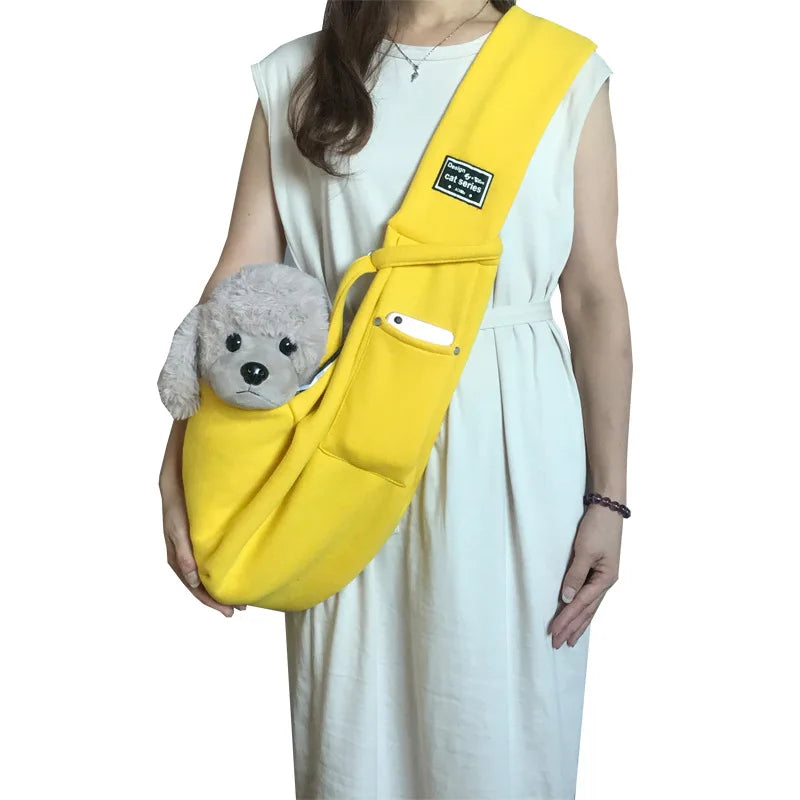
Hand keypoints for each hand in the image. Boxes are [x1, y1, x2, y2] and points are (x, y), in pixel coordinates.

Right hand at [160, 480, 246, 616]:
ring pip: (207, 577)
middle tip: (240, 609)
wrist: (177, 485)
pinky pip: (210, 564)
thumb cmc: (177, 508)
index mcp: (177, 561)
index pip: (196, 589)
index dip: (211, 601)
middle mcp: (185, 560)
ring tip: (239, 597)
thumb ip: (184, 555)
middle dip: (219, 599)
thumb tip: (193, 581)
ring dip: (221, 587)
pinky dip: (220, 573)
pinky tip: (232, 573)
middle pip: (202, 587)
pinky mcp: (200, 542)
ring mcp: (192, 552)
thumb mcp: (178, 531)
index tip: (228, 611)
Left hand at [548, 503, 621, 647]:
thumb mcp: (585, 551)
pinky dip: (583, 608)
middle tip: (558, 644)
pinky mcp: (599, 570)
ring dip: (579, 622)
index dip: (567, 620)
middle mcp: (606, 582)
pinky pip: (589, 595)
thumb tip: (566, 598)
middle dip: (572, 627)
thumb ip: (575, 575)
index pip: (581, 605)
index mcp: (605, 579)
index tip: (554, 633)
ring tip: (570, 639)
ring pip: (589, 606)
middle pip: (587, 611)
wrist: (608, 508)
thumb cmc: (597, 528)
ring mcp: (603, 577)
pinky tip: (579, 616)